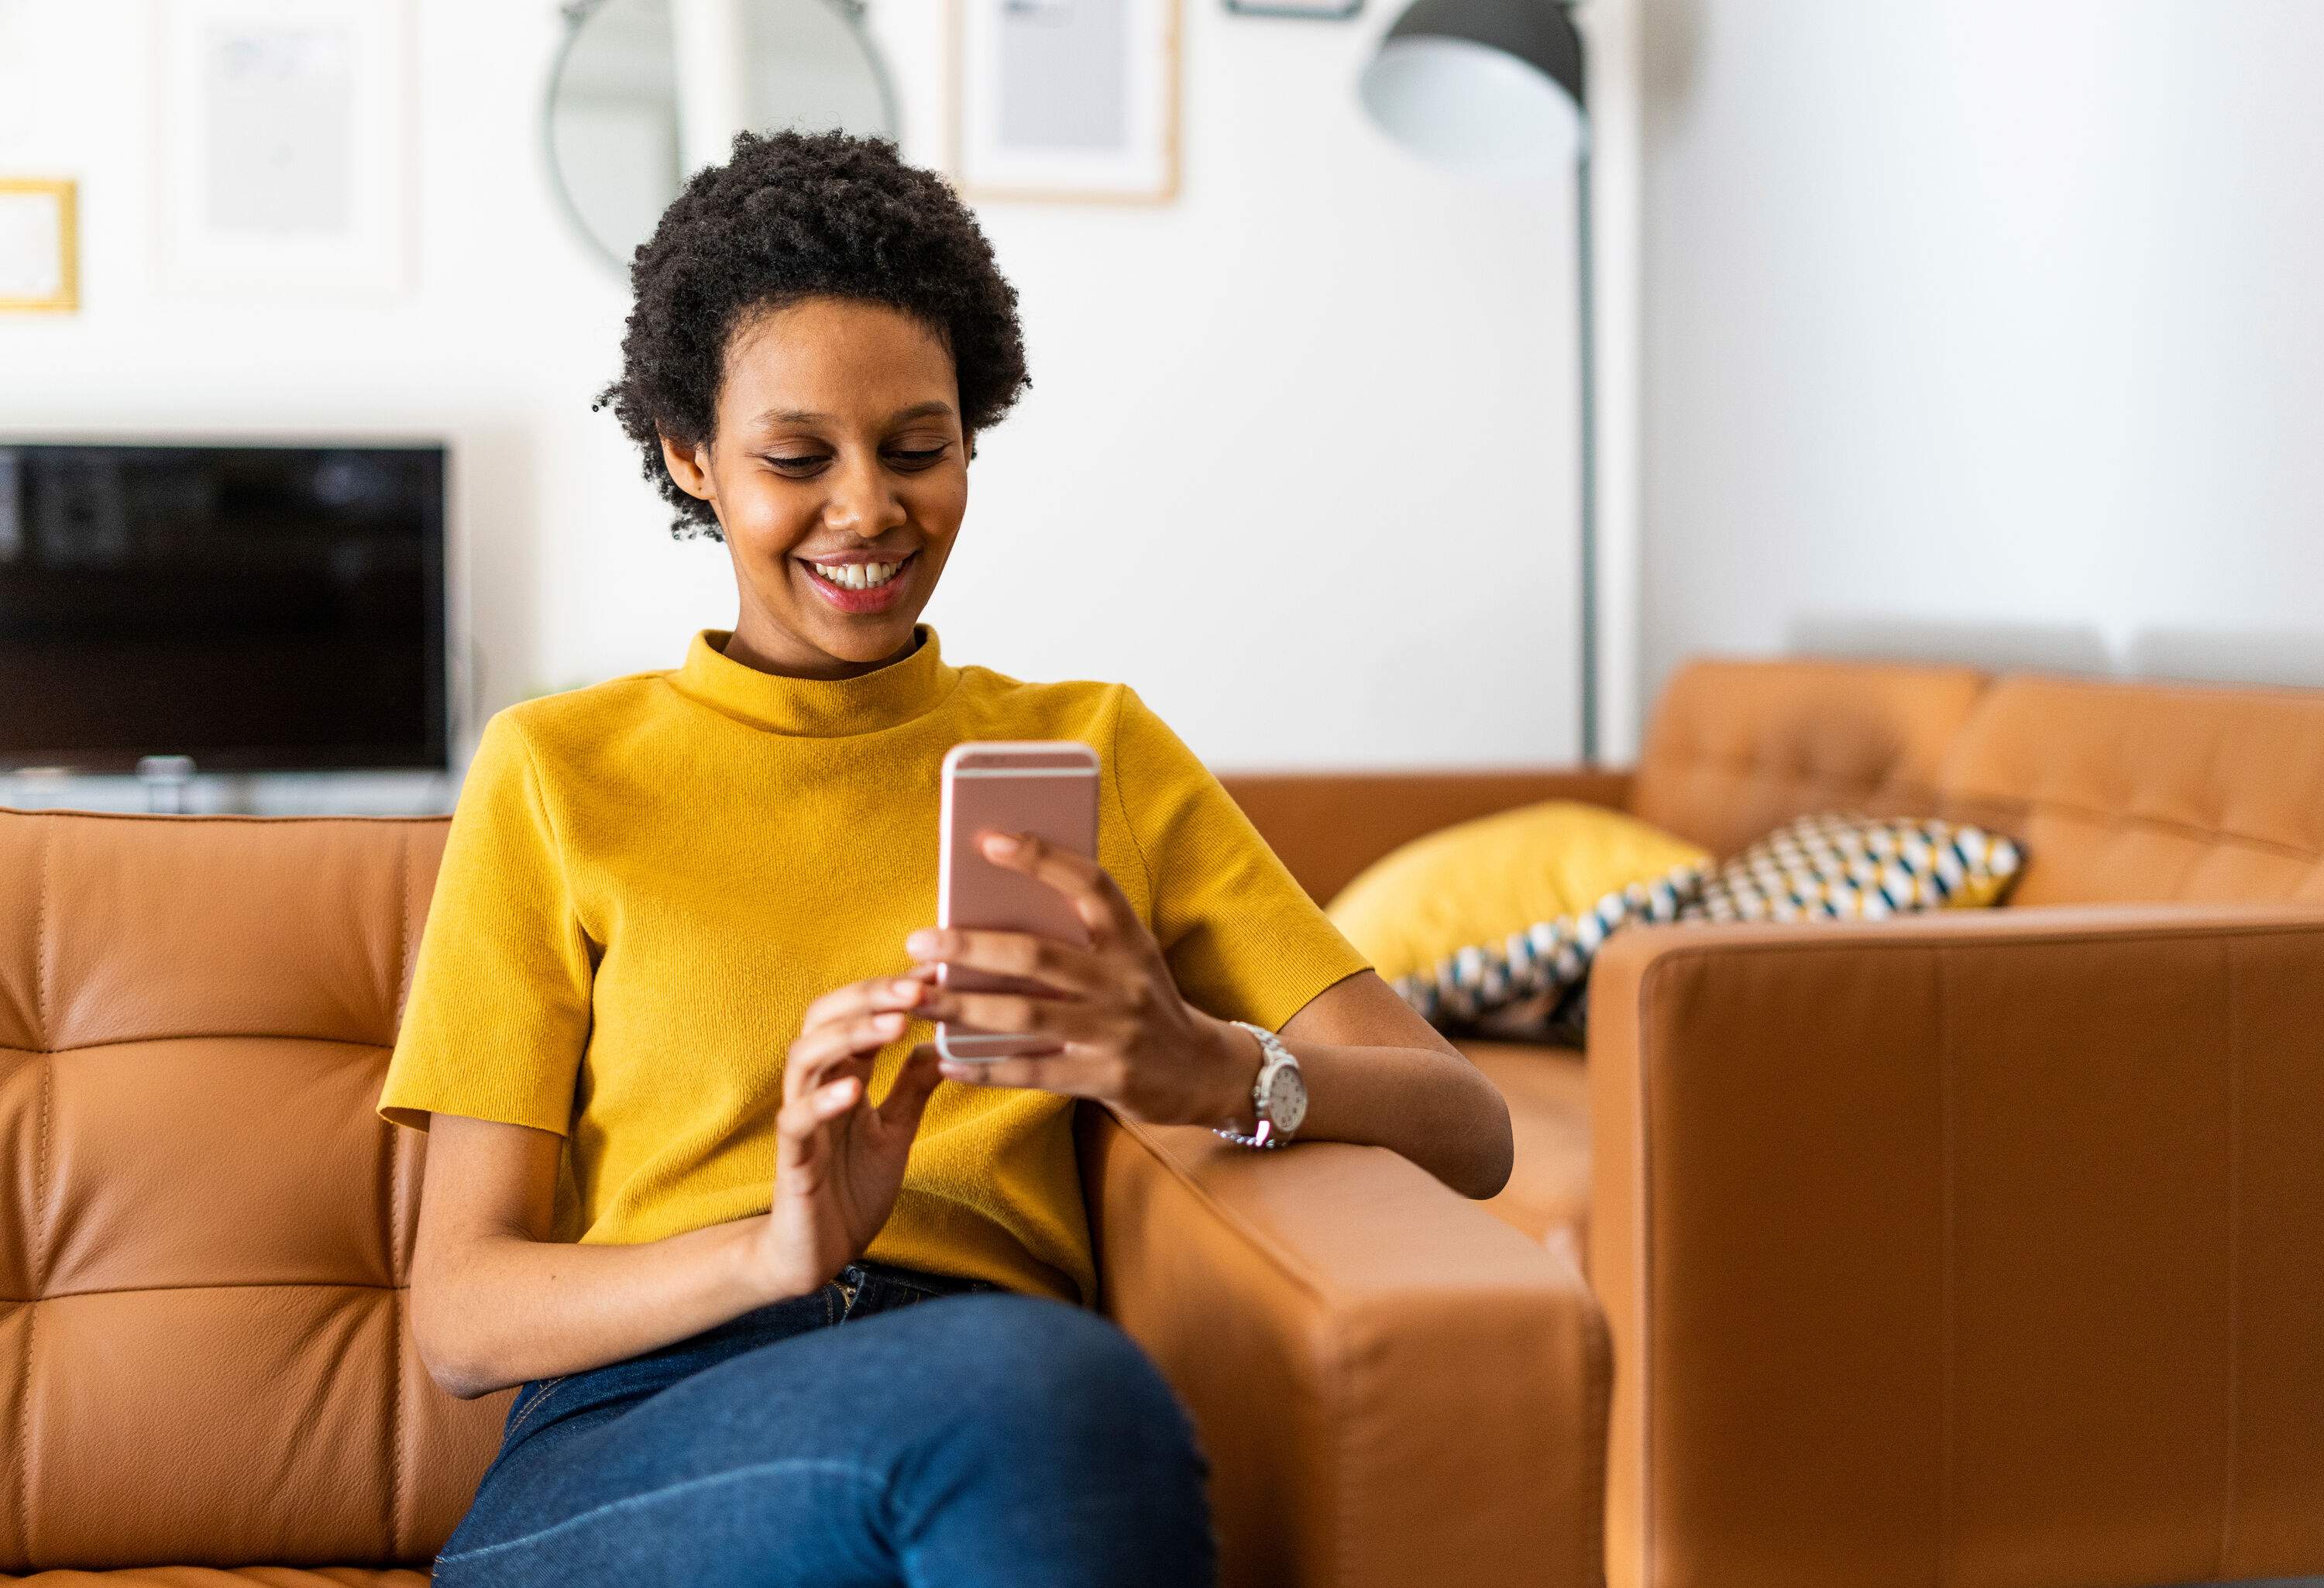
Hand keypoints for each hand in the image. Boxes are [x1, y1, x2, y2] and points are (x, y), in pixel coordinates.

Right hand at [742, 971, 945, 1303]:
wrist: (820, 1254)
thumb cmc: (853, 1188)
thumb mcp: (897, 1131)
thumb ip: (912, 1086)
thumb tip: (943, 1041)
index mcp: (844, 1076)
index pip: (861, 1014)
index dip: (893, 988)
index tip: (936, 967)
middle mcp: (817, 1087)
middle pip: (825, 1019)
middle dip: (870, 996)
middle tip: (917, 986)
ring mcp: (801, 1120)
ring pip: (804, 1058)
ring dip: (848, 1035)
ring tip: (893, 1023)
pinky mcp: (792, 1159)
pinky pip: (797, 1121)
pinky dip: (822, 1101)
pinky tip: (853, 1090)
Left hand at [905, 831, 1259, 1127]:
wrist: (1200, 1072)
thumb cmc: (1143, 1000)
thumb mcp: (1129, 956)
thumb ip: (1078, 932)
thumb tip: (991, 904)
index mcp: (1131, 938)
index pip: (1090, 884)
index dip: (1041, 858)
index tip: (987, 840)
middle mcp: (1126, 980)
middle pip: (1038, 955)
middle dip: (971, 946)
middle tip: (919, 940)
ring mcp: (1117, 1032)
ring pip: (1026, 1015)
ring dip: (963, 1006)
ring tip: (917, 999)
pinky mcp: (1106, 1078)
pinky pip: (1034, 1072)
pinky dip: (987, 1067)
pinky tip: (949, 1060)